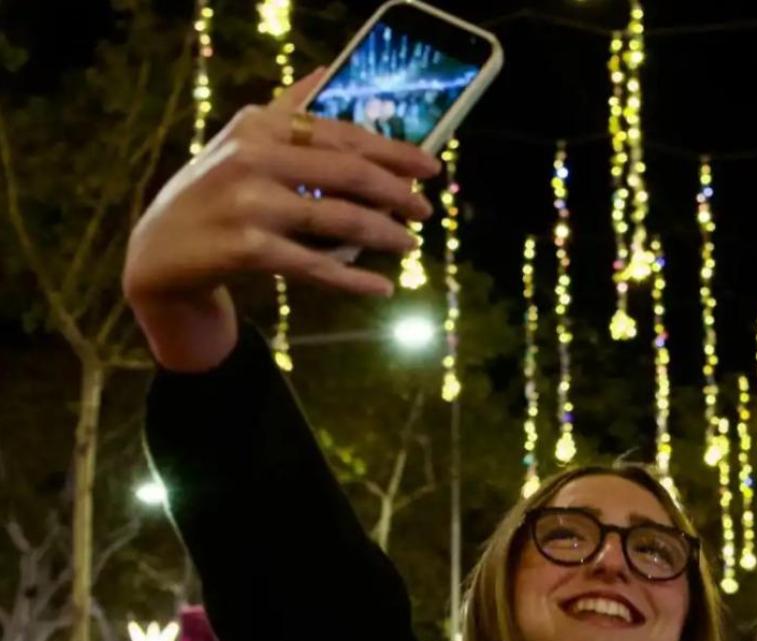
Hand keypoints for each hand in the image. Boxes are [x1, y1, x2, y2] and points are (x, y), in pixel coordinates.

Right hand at [123, 68, 439, 371]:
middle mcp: (252, 157)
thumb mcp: (243, 143)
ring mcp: (249, 203)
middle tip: (426, 210)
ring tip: (409, 244)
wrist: (160, 252)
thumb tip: (327, 71)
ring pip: (341, 219)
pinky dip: (353, 279)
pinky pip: (317, 266)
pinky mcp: (248, 248)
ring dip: (385, 234)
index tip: (430, 167)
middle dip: (398, 193)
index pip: (343, 134)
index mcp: (259, 125)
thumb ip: (286, 109)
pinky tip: (382, 288)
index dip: (395, 151)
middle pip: (350, 173)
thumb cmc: (214, 193)